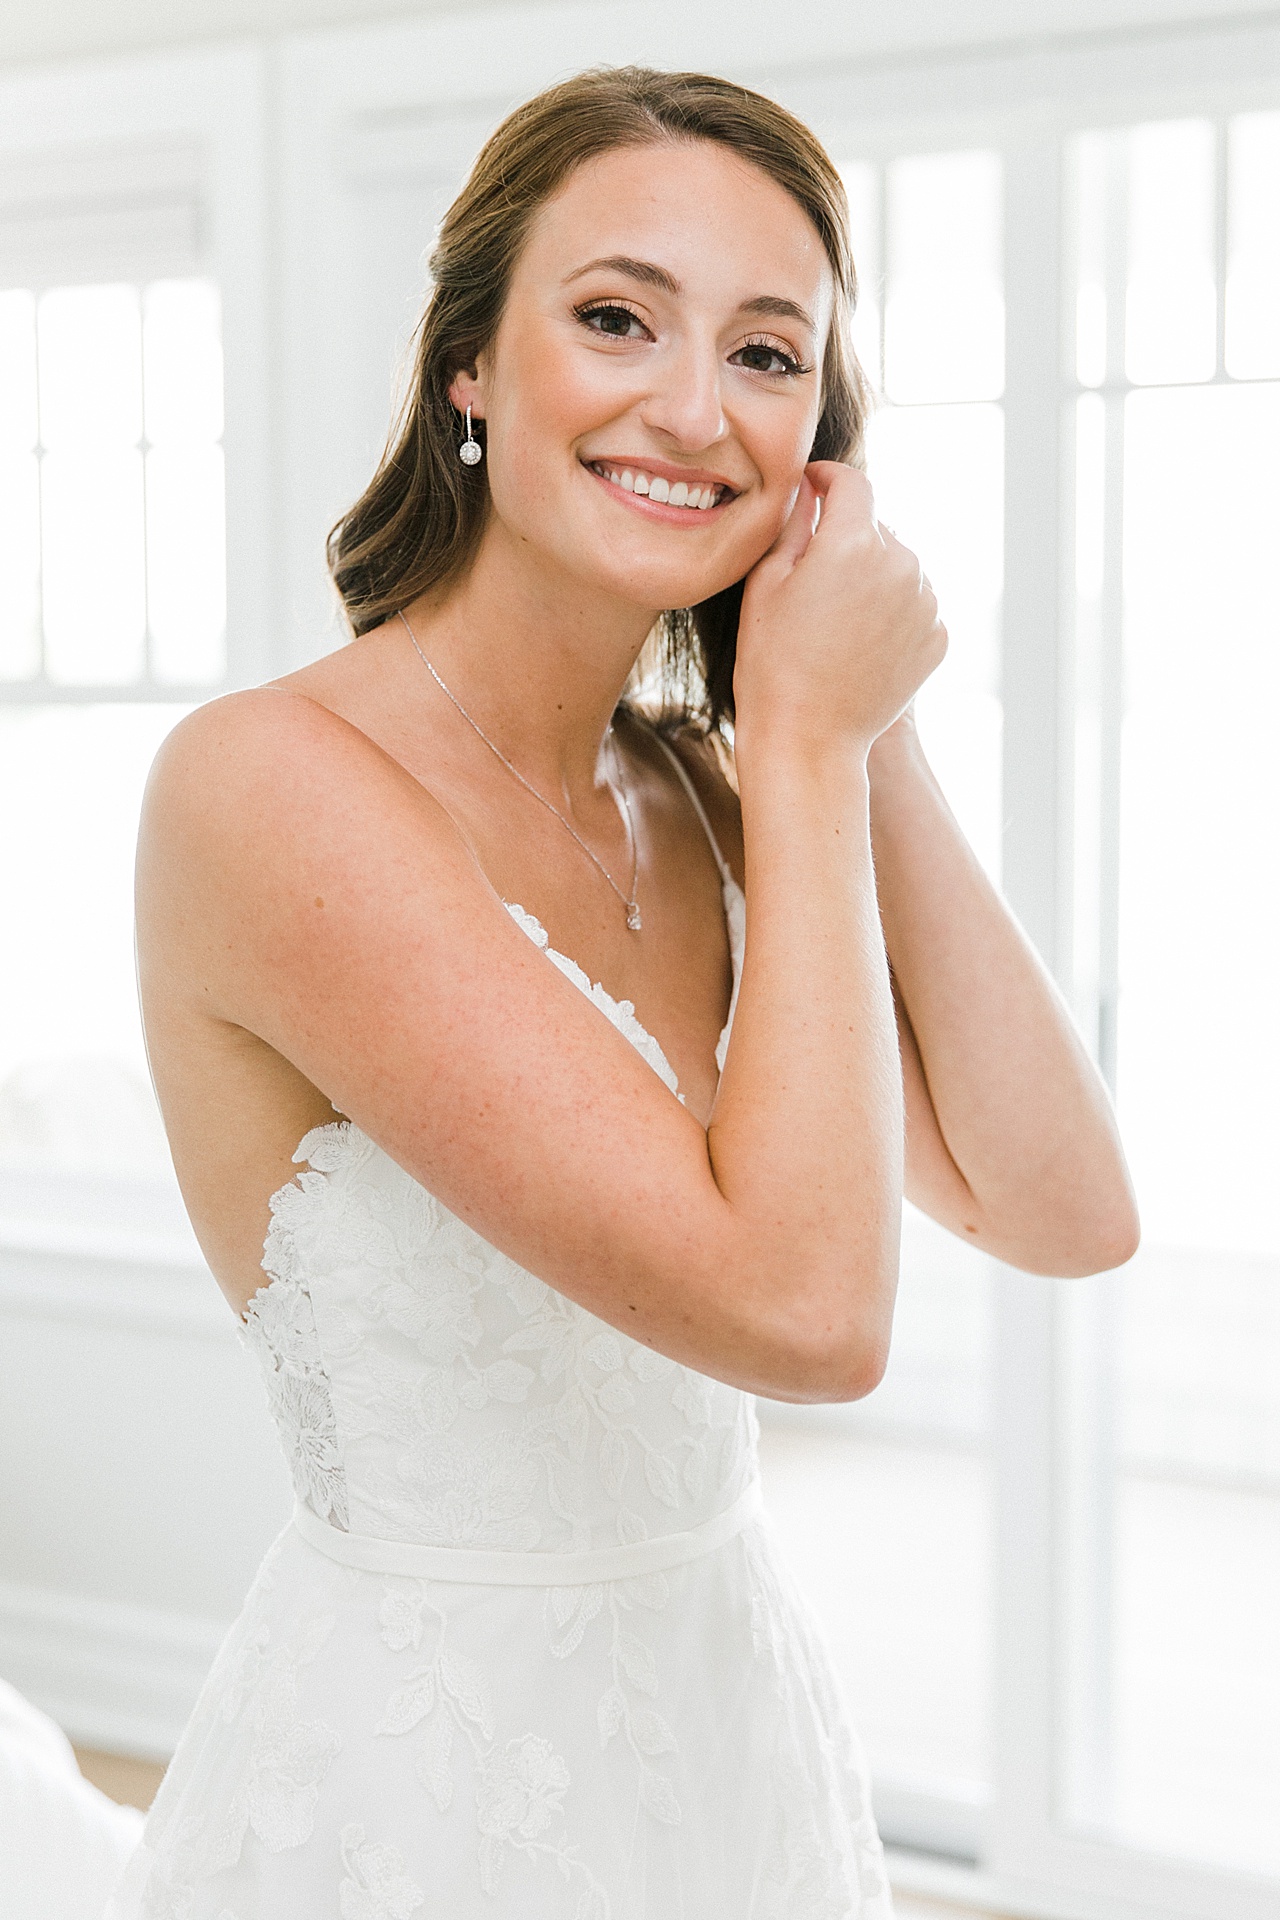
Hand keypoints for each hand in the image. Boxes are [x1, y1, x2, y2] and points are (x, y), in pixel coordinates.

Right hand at [733, 464, 946, 753]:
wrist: (809, 741)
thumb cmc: (772, 665)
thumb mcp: (765, 585)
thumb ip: (792, 525)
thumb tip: (807, 490)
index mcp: (854, 543)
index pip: (851, 483)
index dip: (829, 478)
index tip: (814, 485)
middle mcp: (902, 564)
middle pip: (876, 528)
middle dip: (847, 538)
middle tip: (811, 576)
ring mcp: (926, 603)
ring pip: (898, 566)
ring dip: (872, 576)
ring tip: (835, 619)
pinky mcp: (938, 636)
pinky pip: (914, 605)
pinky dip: (891, 612)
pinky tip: (858, 643)